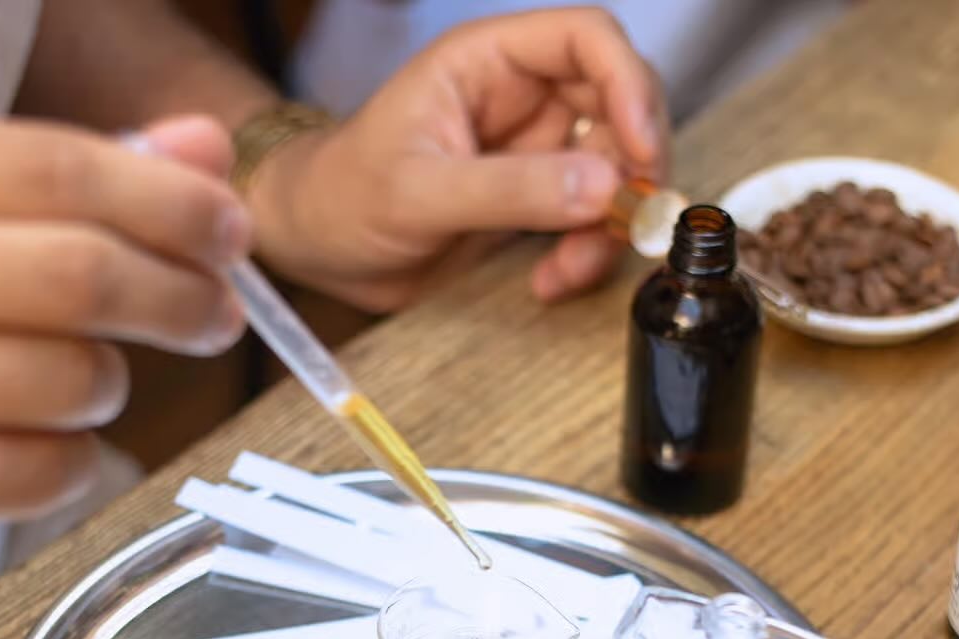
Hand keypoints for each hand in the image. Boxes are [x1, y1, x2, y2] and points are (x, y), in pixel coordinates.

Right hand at [0, 109, 249, 570]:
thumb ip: (66, 172)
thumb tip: (207, 152)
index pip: (62, 169)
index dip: (172, 204)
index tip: (232, 231)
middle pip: (83, 274)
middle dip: (180, 297)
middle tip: (217, 315)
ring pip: (76, 379)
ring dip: (112, 385)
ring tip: (81, 380)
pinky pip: (50, 468)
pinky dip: (72, 457)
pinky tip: (32, 440)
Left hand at [247, 7, 667, 310]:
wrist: (317, 248)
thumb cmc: (342, 197)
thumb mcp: (418, 193)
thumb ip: (509, 189)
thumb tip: (601, 187)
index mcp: (488, 62)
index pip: (587, 38)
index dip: (628, 84)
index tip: (641, 149)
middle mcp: (521, 98)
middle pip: (621, 106)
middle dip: (632, 166)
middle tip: (623, 221)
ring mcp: (533, 153)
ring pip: (615, 171)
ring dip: (609, 225)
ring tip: (570, 270)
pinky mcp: (535, 204)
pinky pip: (590, 220)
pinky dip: (587, 254)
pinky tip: (552, 282)